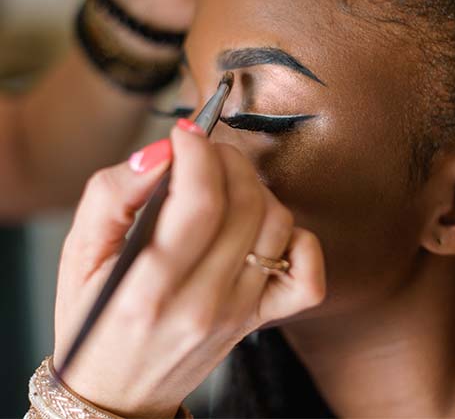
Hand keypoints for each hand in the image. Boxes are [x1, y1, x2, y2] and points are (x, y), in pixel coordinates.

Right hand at [53, 125, 325, 417]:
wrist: (119, 390)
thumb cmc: (93, 317)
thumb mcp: (79, 253)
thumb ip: (113, 194)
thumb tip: (164, 153)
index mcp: (149, 289)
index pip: (199, 203)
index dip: (199, 152)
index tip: (187, 132)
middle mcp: (203, 303)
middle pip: (245, 205)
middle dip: (227, 159)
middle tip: (205, 152)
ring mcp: (239, 312)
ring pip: (277, 225)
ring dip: (256, 189)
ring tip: (225, 187)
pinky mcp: (260, 319)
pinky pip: (308, 273)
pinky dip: (298, 239)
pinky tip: (264, 231)